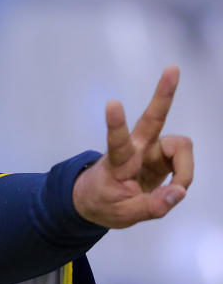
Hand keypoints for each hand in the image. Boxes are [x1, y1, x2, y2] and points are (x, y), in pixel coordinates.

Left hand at [73, 65, 193, 228]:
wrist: (98, 202)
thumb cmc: (104, 203)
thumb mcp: (123, 214)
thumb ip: (152, 206)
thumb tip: (179, 192)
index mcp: (118, 161)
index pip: (117, 141)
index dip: (115, 123)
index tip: (112, 103)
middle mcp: (136, 149)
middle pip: (153, 119)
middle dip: (163, 95)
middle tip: (173, 69)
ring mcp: (151, 151)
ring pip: (180, 145)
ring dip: (185, 168)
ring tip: (176, 190)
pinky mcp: (162, 157)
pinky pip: (184, 162)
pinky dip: (184, 177)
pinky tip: (173, 190)